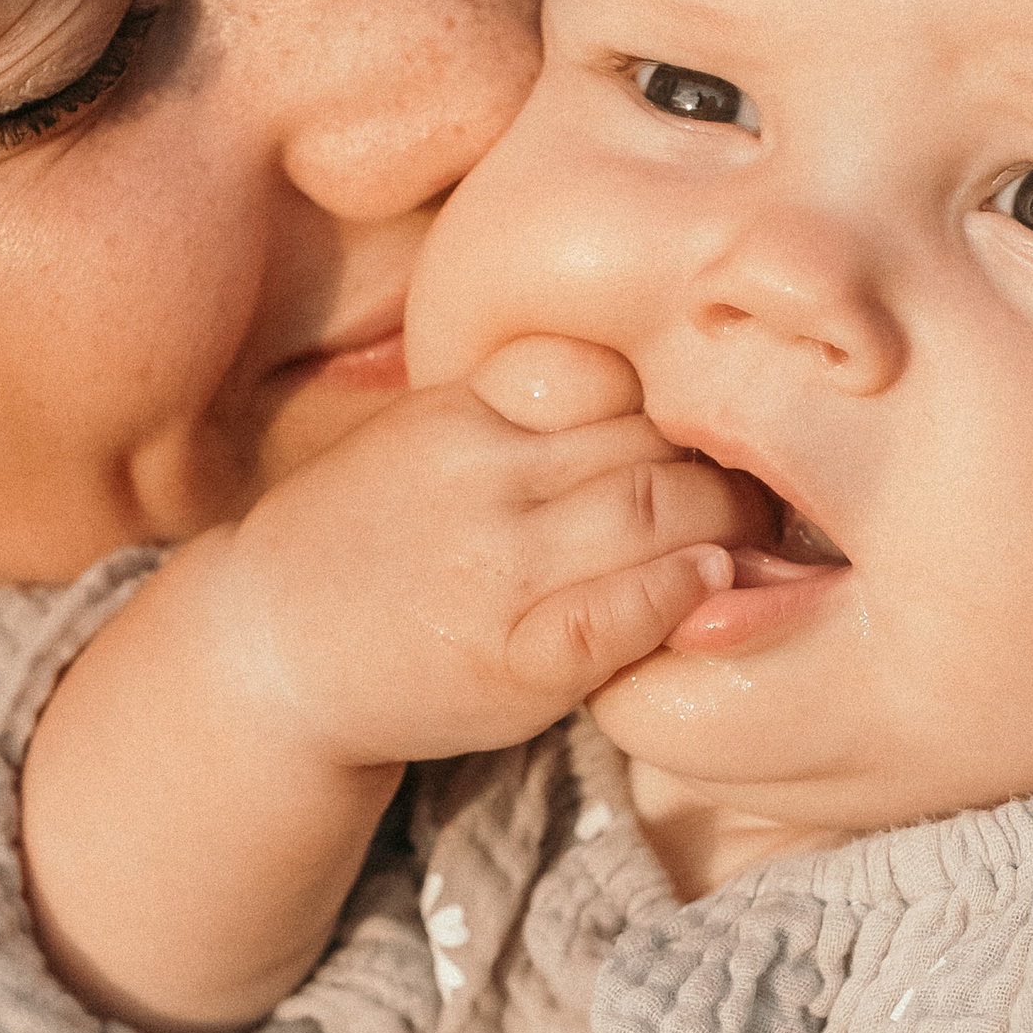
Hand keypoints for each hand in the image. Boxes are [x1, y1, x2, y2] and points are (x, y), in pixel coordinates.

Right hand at [209, 336, 767, 770]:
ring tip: (751, 536)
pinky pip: (622, 613)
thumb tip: (665, 387)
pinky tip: (706, 587)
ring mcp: (496, 572)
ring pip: (655, 511)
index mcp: (460, 411)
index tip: (712, 421)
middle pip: (650, 440)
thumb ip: (523, 408)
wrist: (265, 655)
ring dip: (727, 525)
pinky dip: (681, 593)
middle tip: (768, 484)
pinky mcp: (513, 663)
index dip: (675, 394)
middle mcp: (479, 479)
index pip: (607, 369)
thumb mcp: (424, 435)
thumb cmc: (367, 541)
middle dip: (724, 462)